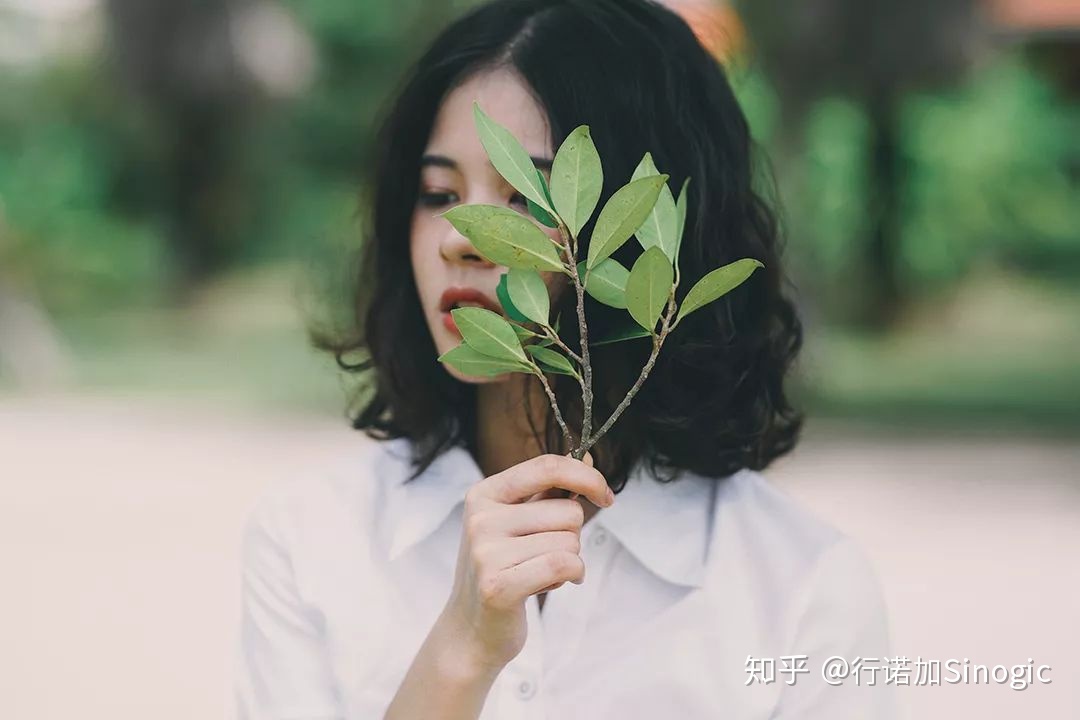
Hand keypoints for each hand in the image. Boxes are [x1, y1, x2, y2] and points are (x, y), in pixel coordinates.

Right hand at [436, 452, 613, 672]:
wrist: (471, 629)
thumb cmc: (504, 569)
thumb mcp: (521, 523)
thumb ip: (551, 490)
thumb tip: (589, 456)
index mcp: (484, 494)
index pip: (547, 467)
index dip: (586, 477)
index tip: (605, 495)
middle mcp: (481, 518)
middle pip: (568, 511)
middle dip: (572, 536)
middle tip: (547, 554)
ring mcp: (486, 552)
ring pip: (570, 541)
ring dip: (570, 561)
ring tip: (540, 572)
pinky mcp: (498, 586)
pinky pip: (564, 565)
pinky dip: (572, 575)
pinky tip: (553, 584)